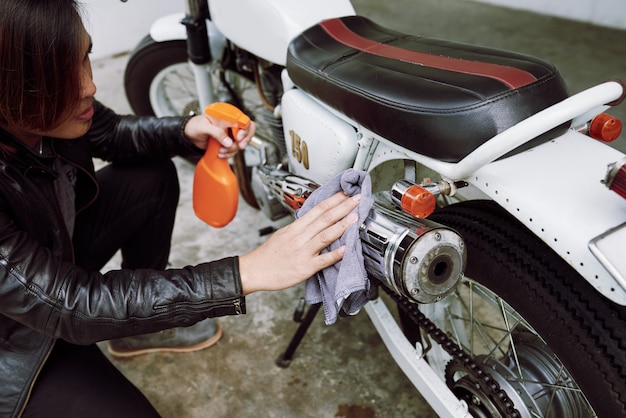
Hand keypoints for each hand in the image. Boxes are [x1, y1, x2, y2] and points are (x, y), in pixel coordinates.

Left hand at [184, 113, 255, 158]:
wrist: (190, 136)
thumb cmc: (195, 126)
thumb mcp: (204, 127)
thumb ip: (216, 132)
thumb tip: (229, 142)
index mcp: (227, 117)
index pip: (243, 121)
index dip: (245, 130)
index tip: (238, 138)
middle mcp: (231, 125)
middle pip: (248, 131)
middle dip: (244, 140)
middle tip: (239, 146)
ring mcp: (230, 135)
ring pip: (240, 144)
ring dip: (232, 150)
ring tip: (221, 151)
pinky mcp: (227, 144)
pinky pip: (234, 150)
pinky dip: (228, 154)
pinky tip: (220, 153)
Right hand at [238, 192, 360, 294]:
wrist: (254, 271)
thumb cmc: (268, 255)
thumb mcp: (283, 234)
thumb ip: (300, 228)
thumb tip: (314, 221)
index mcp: (295, 228)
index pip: (318, 209)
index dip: (334, 200)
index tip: (346, 193)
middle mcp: (300, 237)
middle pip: (324, 218)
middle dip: (343, 207)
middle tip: (357, 199)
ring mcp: (303, 252)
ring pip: (325, 235)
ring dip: (342, 225)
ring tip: (355, 217)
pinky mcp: (305, 267)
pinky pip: (322, 260)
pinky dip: (334, 254)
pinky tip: (345, 249)